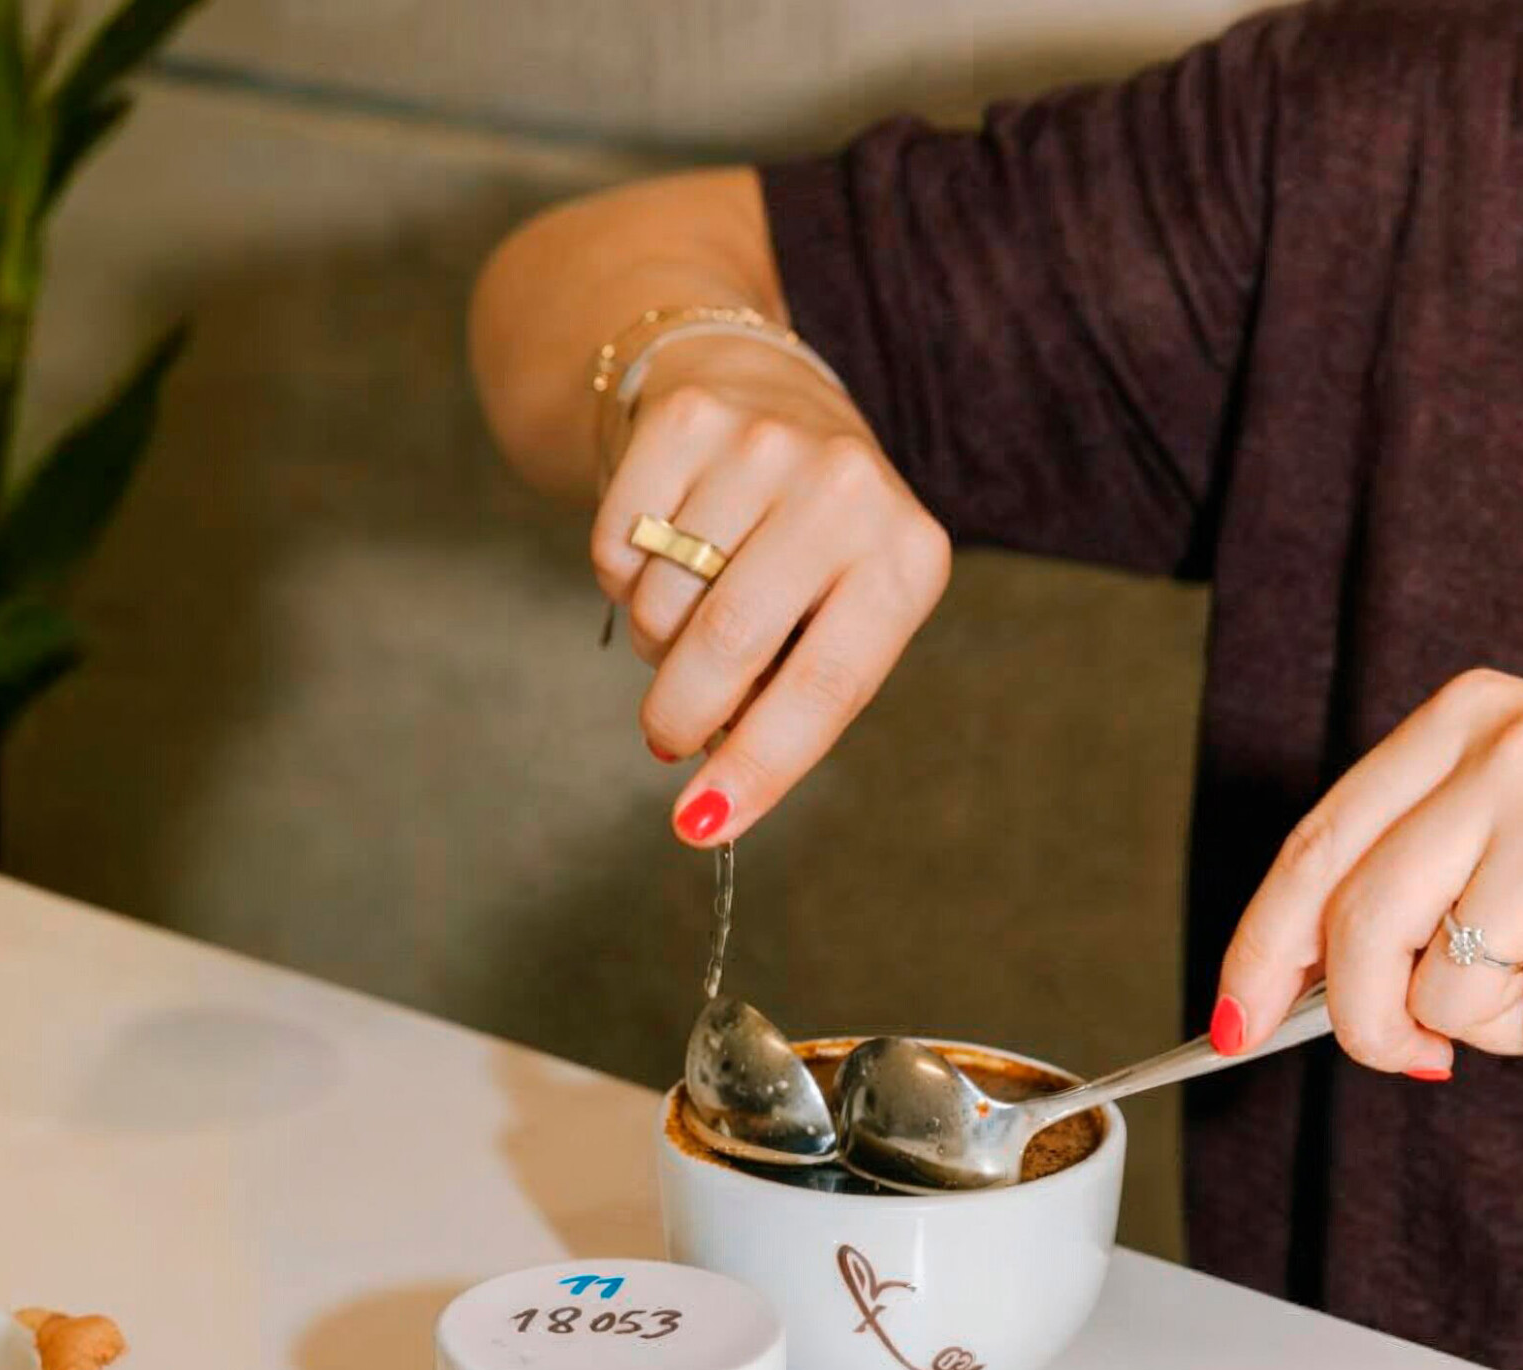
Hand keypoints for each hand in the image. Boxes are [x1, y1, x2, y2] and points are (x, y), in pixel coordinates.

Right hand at [593, 338, 951, 842]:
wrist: (756, 389)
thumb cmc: (807, 540)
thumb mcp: (839, 613)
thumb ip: (792, 695)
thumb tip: (713, 793)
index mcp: (905, 557)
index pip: (826, 686)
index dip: (760, 766)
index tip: (704, 827)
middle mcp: (844, 490)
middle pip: (729, 644)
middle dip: (682, 714)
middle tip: (667, 734)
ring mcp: (763, 445)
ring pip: (663, 602)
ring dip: (656, 641)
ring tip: (688, 611)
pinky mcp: (686, 420)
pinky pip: (617, 551)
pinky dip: (622, 579)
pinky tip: (660, 548)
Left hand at [1213, 670, 1522, 1078]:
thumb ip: (1424, 867)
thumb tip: (1303, 988)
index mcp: (1473, 721)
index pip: (1320, 848)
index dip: (1262, 948)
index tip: (1235, 1020)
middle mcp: (1516, 763)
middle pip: (1364, 938)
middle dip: (1373, 1026)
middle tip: (1415, 1056)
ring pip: (1461, 1007)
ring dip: (1521, 1030)